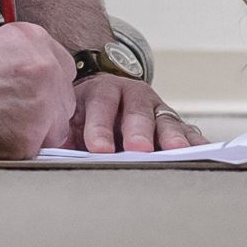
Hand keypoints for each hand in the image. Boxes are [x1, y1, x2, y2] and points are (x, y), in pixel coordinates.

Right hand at [0, 23, 76, 157]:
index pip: (63, 70)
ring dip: (34, 134)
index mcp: (35, 41)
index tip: (29, 97)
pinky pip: (38, 151)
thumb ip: (24, 61)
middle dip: (44, 113)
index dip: (47, 88)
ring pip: (56, 130)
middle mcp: (45, 68)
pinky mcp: (30, 137)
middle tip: (8, 116)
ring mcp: (41, 103)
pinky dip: (18, 152)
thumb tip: (42, 84)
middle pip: (64, 101)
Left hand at [66, 73, 207, 152]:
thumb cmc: (82, 115)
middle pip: (136, 112)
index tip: (98, 149)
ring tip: (176, 152)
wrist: (104, 93)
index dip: (99, 128)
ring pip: (165, 120)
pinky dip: (194, 142)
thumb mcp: (68, 119)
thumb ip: (61, 135)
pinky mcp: (173, 122)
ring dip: (171, 137)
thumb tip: (44, 155)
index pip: (100, 107)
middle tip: (138, 149)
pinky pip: (187, 131)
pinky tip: (203, 153)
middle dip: (137, 131)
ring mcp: (155, 108)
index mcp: (101, 92)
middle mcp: (132, 96)